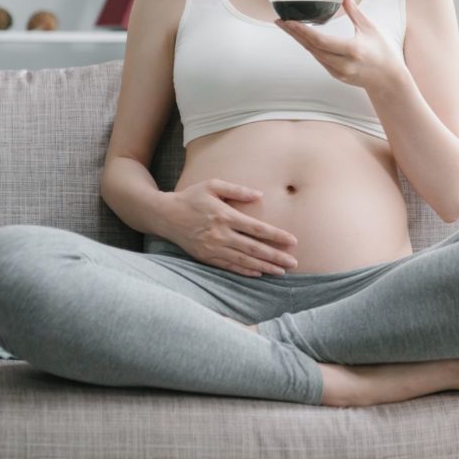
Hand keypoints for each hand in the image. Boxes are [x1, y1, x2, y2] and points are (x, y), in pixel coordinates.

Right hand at [161, 179, 299, 276]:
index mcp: (225, 216)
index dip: (276, 236)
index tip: (292, 241)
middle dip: (275, 256)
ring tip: (281, 271)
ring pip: (243, 261)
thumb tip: (260, 195)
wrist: (165, 215)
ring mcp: (212, 248)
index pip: (256, 229)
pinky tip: (258, 273)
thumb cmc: (191, 197)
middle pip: (253, 248)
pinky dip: (245, 271)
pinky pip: (229, 266)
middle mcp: (220, 234)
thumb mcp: (213, 185)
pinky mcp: (206, 257)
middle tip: (293, 263)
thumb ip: (237, 190)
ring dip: (264, 267)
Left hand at [274, 0, 404, 91]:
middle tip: (279, 21)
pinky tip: (301, 38)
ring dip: (299, 40)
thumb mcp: (369, 27)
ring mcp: (338, 72)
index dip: (302, 31)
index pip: (320, 40)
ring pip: (313, 54)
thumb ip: (353, 8)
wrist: (388, 79)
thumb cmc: (383, 51)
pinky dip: (310, 47)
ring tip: (287, 27)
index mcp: (352, 50)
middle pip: (312, 47)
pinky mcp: (336, 76)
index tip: (288, 21)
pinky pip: (319, 59)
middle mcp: (343, 64)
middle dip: (294, 33)